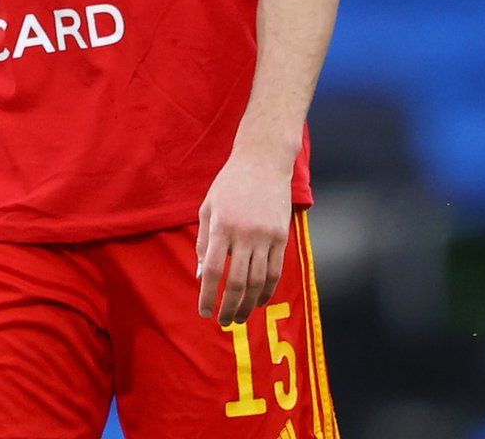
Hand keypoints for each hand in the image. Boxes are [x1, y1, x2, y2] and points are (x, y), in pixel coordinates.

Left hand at [197, 143, 293, 326]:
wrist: (263, 162)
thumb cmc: (230, 184)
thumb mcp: (208, 207)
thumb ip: (204, 242)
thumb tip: (202, 275)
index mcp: (222, 227)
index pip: (214, 271)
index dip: (208, 296)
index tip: (204, 312)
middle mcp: (245, 234)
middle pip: (237, 282)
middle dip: (229, 307)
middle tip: (223, 322)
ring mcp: (266, 236)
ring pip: (258, 281)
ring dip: (248, 305)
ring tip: (240, 318)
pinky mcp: (282, 236)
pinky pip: (275, 271)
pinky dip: (267, 290)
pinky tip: (259, 301)